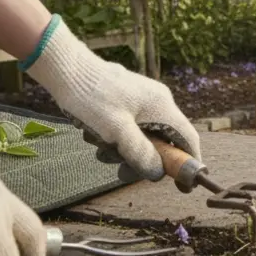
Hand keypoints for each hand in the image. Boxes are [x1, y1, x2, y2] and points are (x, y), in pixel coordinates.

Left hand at [26, 18, 199, 180]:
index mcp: (162, 106)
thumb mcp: (116, 131)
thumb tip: (158, 173)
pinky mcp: (127, 100)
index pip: (188, 139)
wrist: (66, 69)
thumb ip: (141, 153)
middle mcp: (158, 101)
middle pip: (164, 141)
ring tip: (100, 150)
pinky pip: (131, 127)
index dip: (189, 163)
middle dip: (144, 160)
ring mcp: (142, 99)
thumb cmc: (91, 98)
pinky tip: (96, 136)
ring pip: (144, 136)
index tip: (183, 186)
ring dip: (124, 150)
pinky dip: (117, 138)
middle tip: (122, 173)